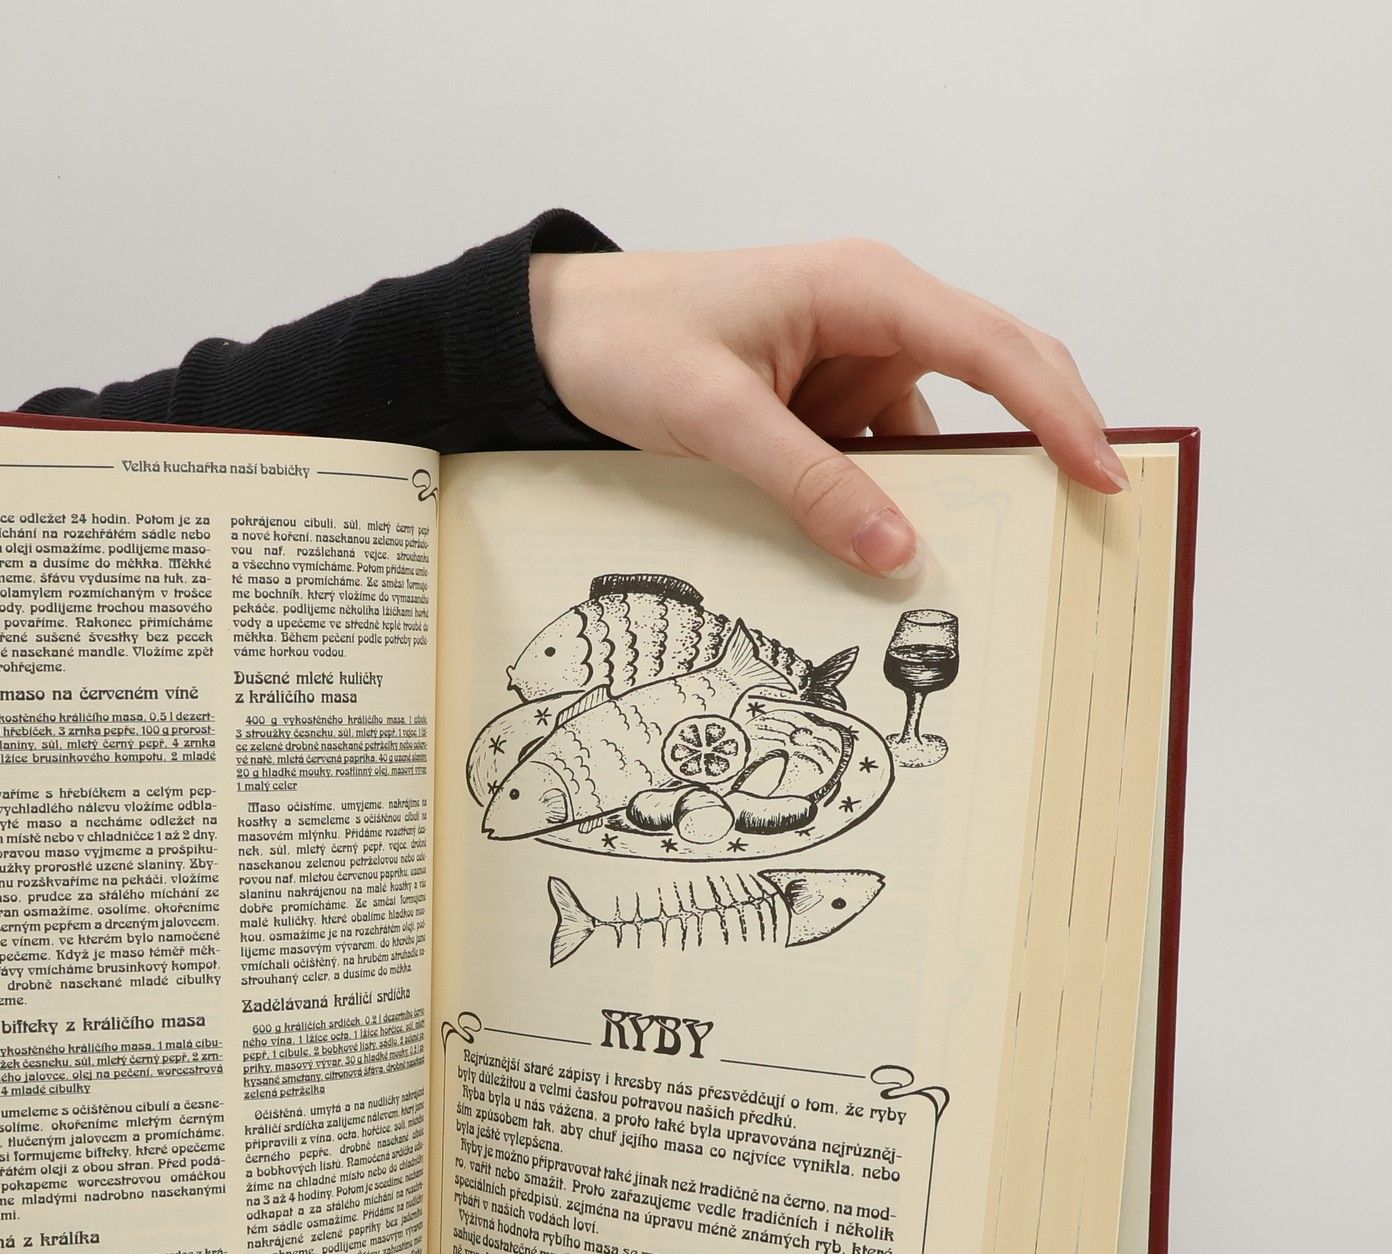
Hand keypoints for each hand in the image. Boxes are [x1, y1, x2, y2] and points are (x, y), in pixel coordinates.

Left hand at [529, 237, 1126, 577]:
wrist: (554, 338)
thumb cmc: (627, 341)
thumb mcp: (716, 417)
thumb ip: (809, 483)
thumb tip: (895, 553)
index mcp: (865, 288)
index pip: (992, 348)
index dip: (1057, 412)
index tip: (1100, 472)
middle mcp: (874, 318)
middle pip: (992, 378)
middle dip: (1041, 444)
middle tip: (1084, 520)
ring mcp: (849, 365)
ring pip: (934, 436)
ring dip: (956, 495)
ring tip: (992, 565)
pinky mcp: (822, 406)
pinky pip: (880, 461)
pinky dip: (890, 508)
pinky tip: (892, 563)